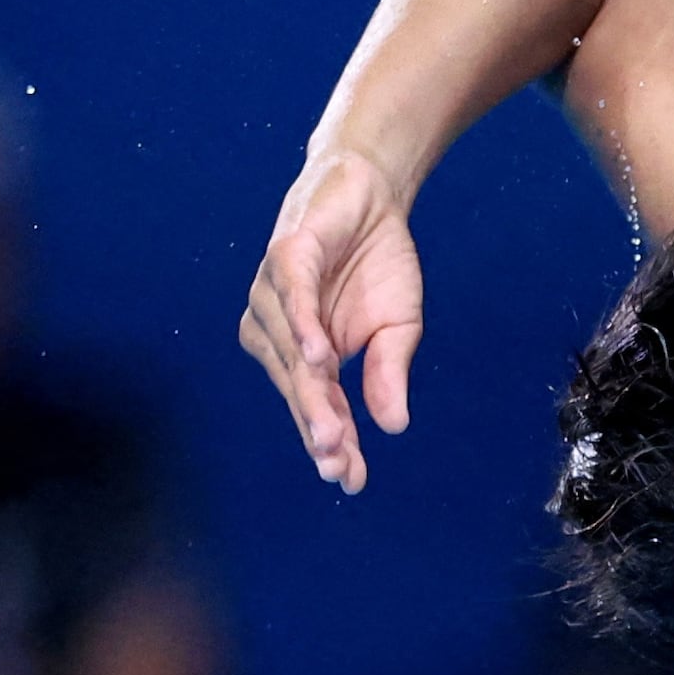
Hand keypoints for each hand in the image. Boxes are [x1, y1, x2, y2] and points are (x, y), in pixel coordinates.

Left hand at [239, 148, 428, 494]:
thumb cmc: (378, 264)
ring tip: (333, 430)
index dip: (334, 441)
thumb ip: (388, 373)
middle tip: (336, 462)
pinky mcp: (285, 255)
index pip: (316, 405)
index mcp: (305, 354)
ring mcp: (275, 293)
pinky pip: (290, 296)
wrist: (372, 194)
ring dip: (309, 391)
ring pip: (290, 350)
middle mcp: (279, 328)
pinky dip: (302, 327)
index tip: (350, 480)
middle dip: (318, 425)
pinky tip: (319, 359)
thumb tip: (394, 426)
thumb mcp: (398, 330)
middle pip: (297, 386)